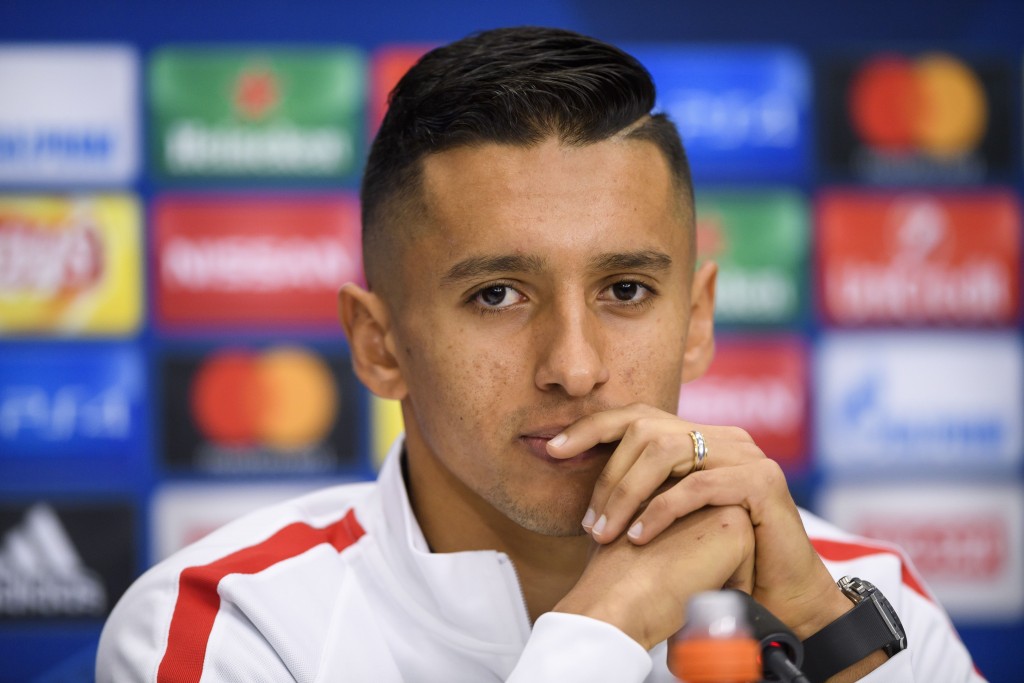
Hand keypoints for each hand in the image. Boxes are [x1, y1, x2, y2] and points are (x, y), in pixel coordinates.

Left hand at [547, 403, 852, 638]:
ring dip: (625, 493)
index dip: (592, 427)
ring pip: (665, 451)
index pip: (638, 415)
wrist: (781, 595)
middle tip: (589, 524)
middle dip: (608, 476)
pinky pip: (697, 485)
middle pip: (645, 430)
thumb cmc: (720, 560)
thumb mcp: (674, 519)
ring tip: (606, 533)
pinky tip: (638, 536)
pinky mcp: (762, 480)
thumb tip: (582, 483)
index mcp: (700, 439)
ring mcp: (745, 453)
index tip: (553, 449)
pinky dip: (660, 509)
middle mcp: (723, 436)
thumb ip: (643, 493)